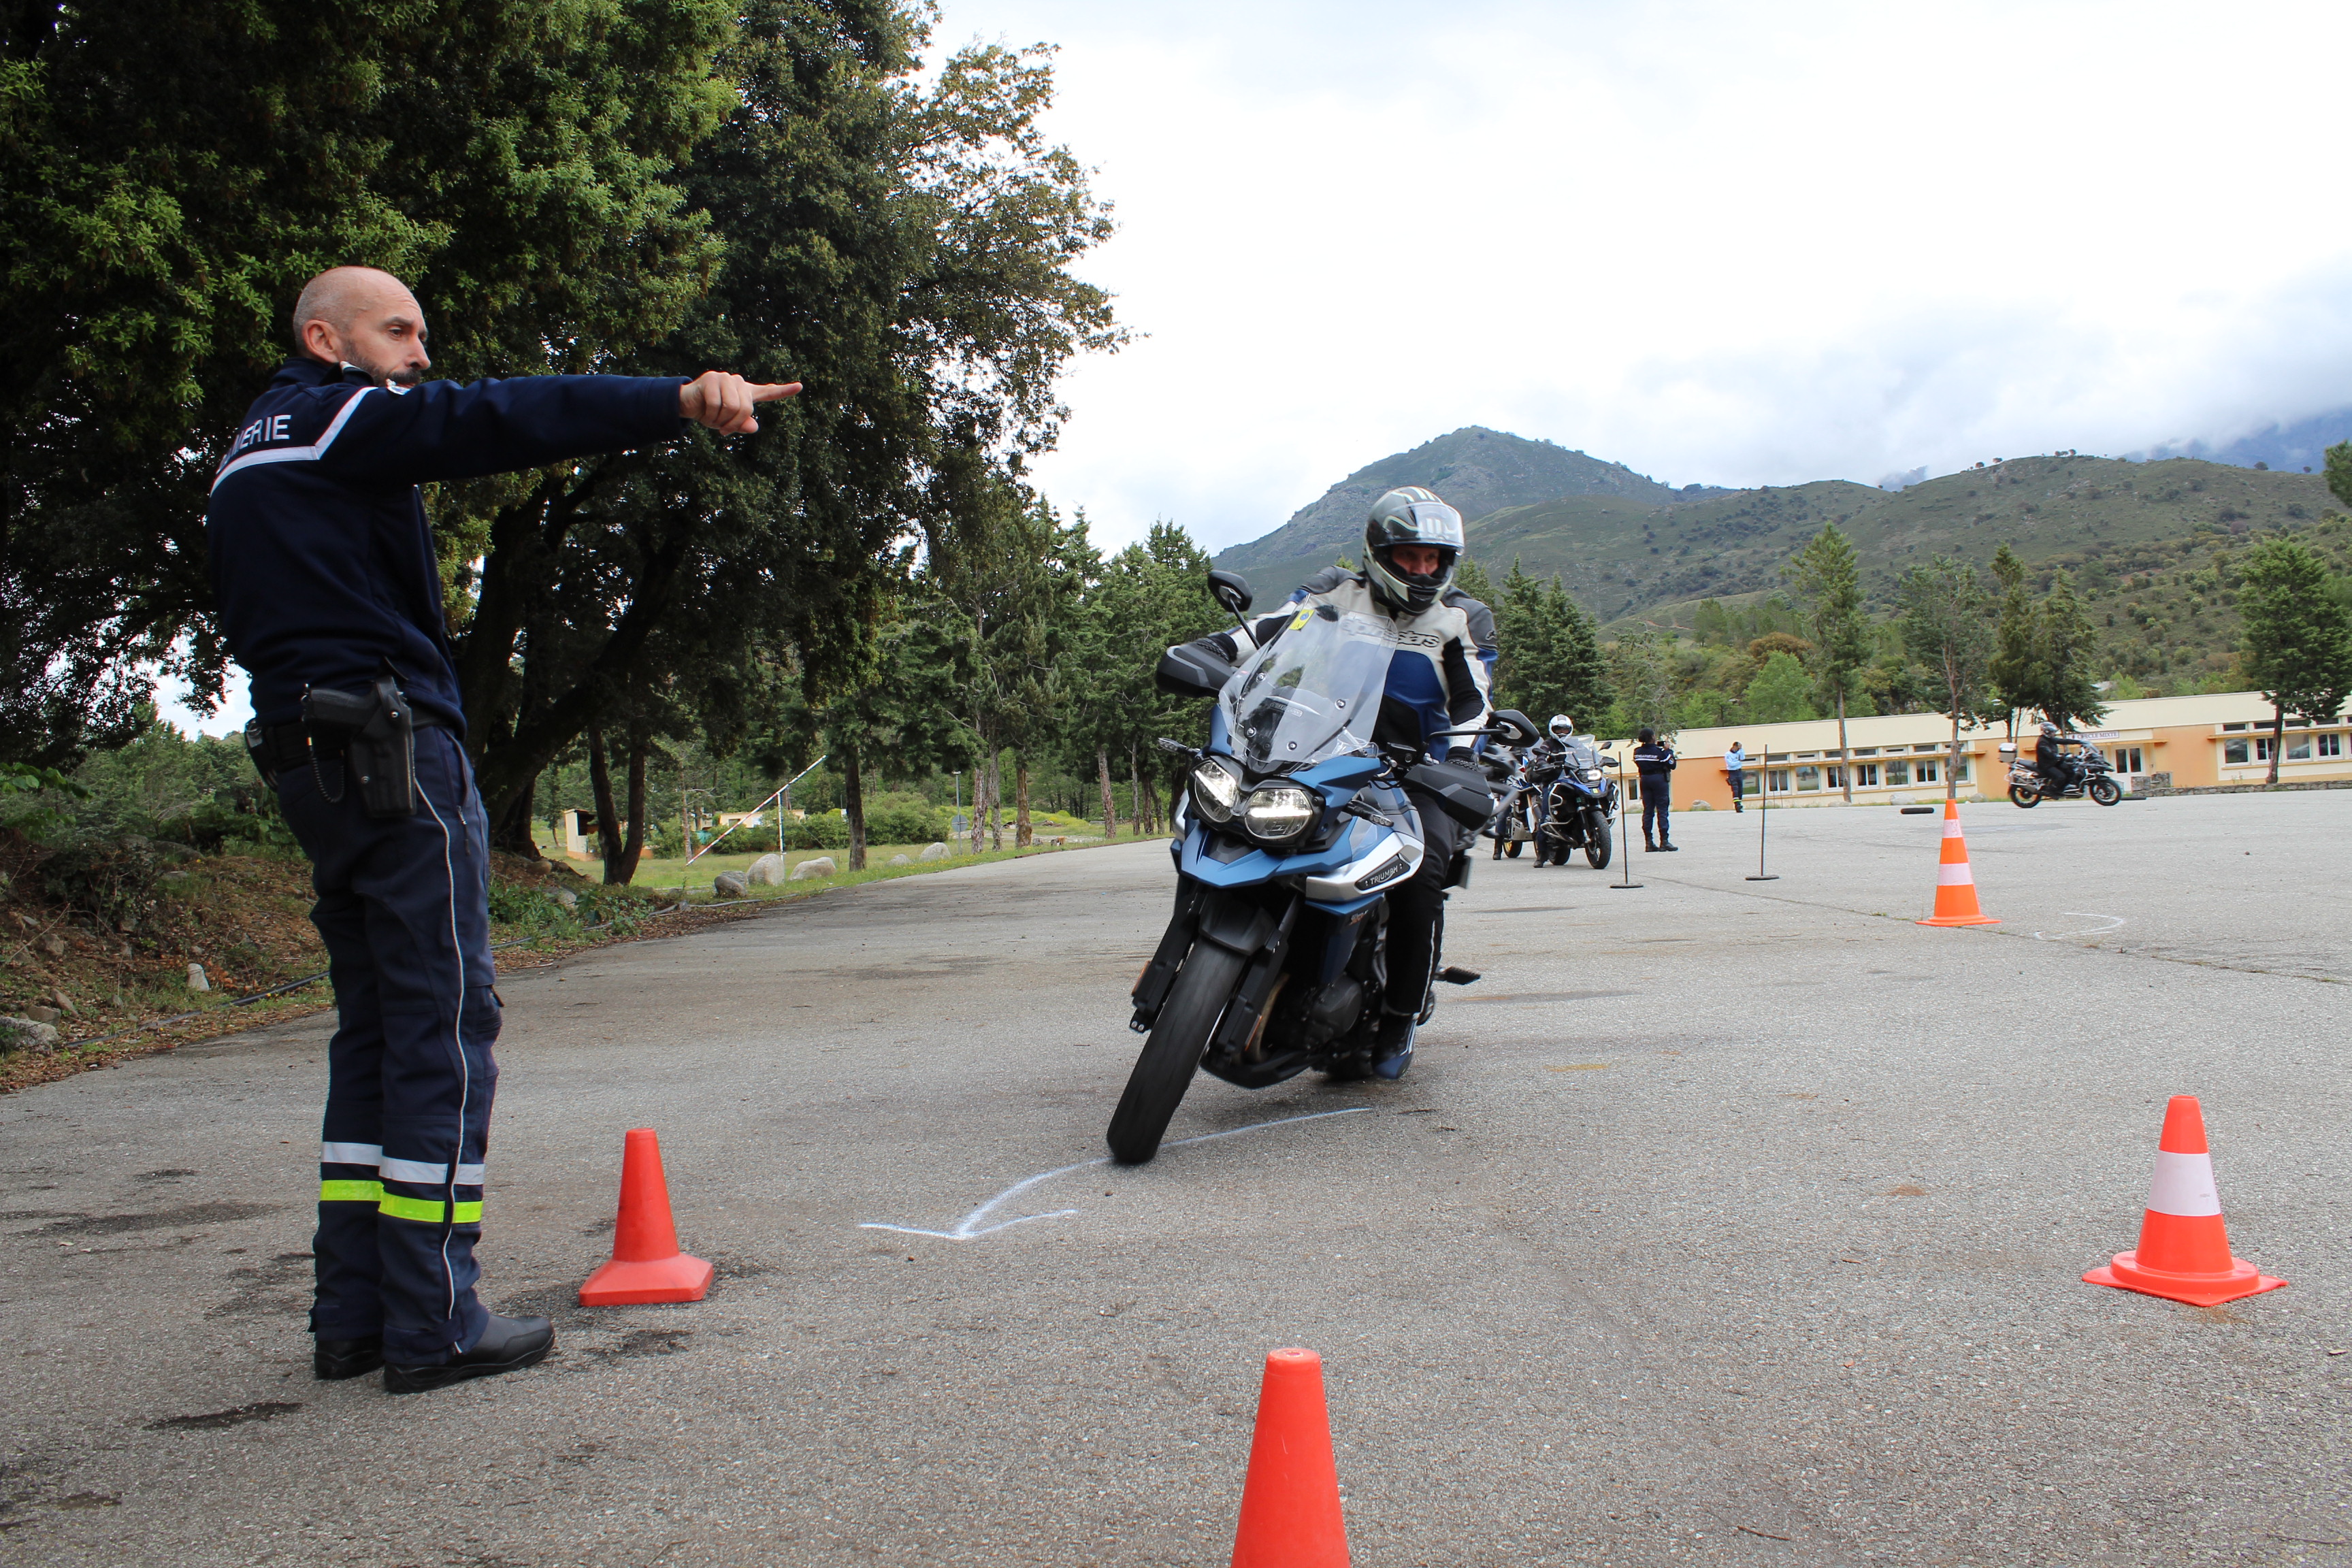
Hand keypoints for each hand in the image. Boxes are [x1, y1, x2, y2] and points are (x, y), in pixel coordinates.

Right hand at [678, 371, 801, 434]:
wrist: (687, 404)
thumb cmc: (711, 413)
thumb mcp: (728, 424)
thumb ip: (743, 425)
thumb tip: (753, 427)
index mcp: (746, 393)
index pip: (768, 392)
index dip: (784, 391)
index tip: (800, 386)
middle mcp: (738, 383)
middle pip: (745, 409)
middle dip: (732, 424)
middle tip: (723, 431)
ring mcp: (725, 378)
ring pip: (731, 407)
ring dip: (719, 420)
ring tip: (711, 418)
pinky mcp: (712, 379)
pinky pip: (715, 404)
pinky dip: (709, 415)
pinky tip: (703, 412)